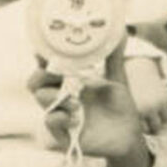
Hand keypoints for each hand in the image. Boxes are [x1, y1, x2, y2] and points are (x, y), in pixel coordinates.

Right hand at [28, 44, 151, 166]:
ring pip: (41, 99)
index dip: (42, 55)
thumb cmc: (119, 106)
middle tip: (55, 73)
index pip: (48, 65)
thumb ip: (114, 57)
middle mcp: (61, 94)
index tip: (43, 48)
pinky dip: (58, 117)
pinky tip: (73, 117)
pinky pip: (50, 122)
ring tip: (76, 101)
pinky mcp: (63, 133)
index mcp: (70, 79)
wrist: (130, 135)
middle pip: (36, 81)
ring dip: (54, 95)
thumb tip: (120, 31)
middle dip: (40, 74)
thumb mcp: (117, 79)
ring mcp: (61, 113)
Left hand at [125, 57, 166, 133]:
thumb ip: (139, 123)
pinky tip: (164, 105)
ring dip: (163, 118)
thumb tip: (155, 142)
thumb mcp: (132, 107)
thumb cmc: (133, 93)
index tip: (142, 121)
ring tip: (156, 109)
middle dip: (155, 125)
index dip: (145, 127)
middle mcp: (149, 108)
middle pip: (157, 129)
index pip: (146, 131)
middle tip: (151, 118)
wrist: (138, 71)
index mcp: (137, 112)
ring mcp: (160, 102)